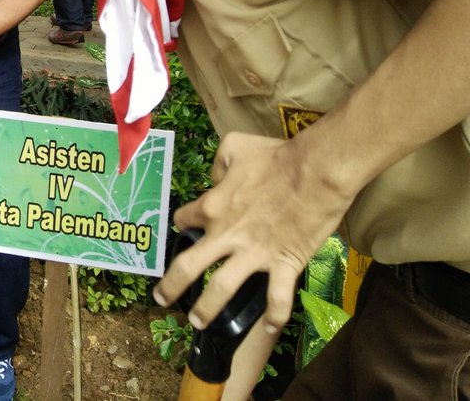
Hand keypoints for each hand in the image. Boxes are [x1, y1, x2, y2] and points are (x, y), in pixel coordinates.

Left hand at [153, 132, 349, 333]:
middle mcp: (226, 233)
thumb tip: (216, 181)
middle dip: (171, 286)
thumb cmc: (276, 156)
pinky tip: (267, 329)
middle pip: (189, 265)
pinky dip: (273, 317)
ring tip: (198, 322)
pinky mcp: (284, 262)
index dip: (183, 224)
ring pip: (222, 288)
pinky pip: (276, 297)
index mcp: (213, 206)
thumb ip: (218, 163)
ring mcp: (254, 252)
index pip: (184, 220)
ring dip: (207, 309)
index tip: (186, 229)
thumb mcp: (234, 146)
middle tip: (161, 299)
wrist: (315, 170)